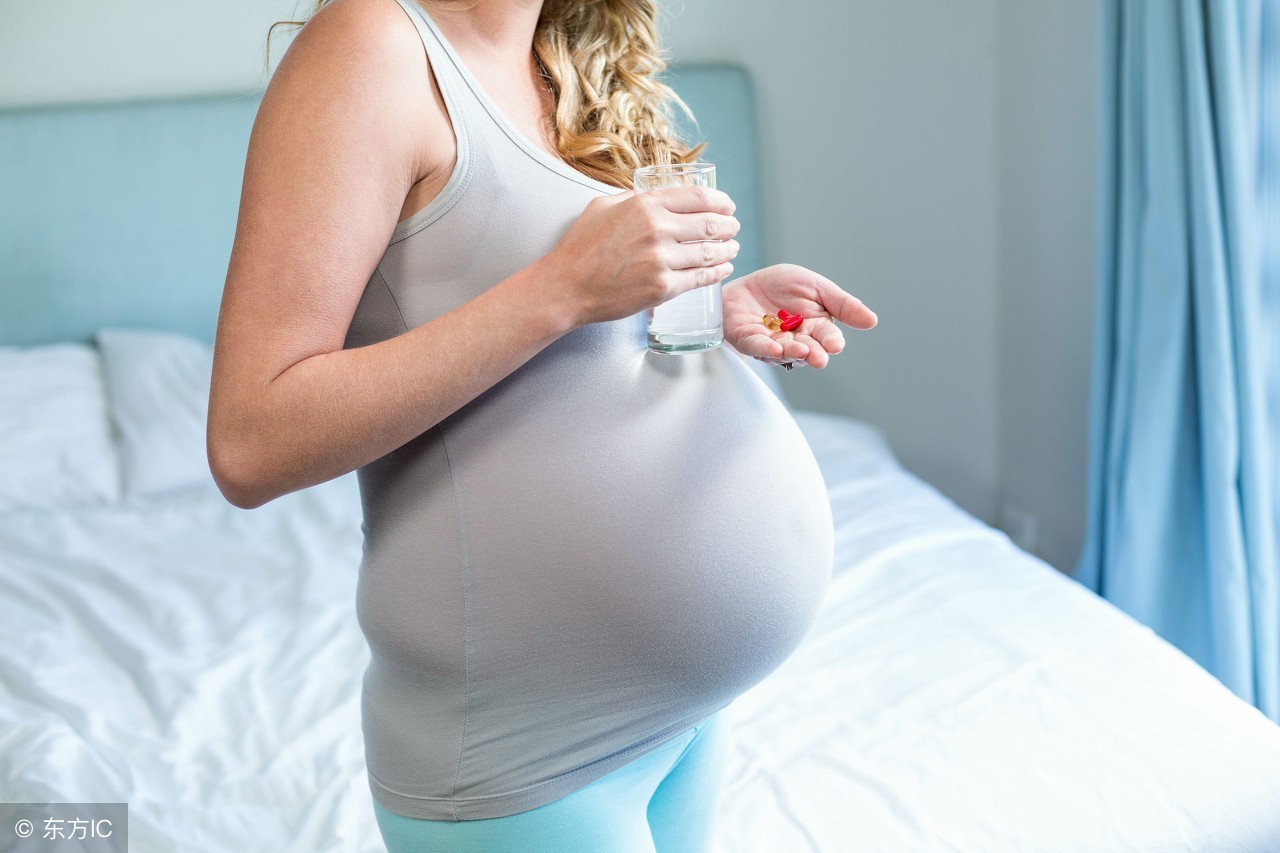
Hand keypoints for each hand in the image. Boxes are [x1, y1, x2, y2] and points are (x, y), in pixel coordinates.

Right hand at [536, 186, 740, 327]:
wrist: (566, 286)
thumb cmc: (580, 247)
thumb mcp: (603, 206)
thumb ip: (632, 198)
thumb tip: (656, 194)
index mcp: (645, 204)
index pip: (698, 197)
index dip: (720, 201)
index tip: (727, 206)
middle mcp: (657, 229)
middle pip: (710, 224)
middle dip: (728, 225)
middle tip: (734, 227)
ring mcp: (661, 259)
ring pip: (709, 252)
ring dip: (727, 249)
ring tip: (733, 248)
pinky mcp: (662, 287)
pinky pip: (700, 278)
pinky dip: (716, 272)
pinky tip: (722, 268)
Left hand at [722, 264, 877, 368]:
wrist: (746, 284)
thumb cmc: (781, 286)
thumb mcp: (816, 287)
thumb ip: (842, 304)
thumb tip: (872, 321)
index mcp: (814, 327)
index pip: (826, 336)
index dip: (830, 341)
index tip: (835, 345)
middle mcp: (795, 339)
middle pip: (808, 349)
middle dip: (813, 353)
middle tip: (818, 358)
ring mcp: (772, 343)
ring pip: (784, 352)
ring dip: (792, 352)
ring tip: (800, 350)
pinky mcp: (748, 341)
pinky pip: (758, 347)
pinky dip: (766, 349)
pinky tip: (776, 349)